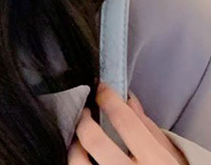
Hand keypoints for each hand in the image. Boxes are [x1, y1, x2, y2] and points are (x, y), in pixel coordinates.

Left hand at [68, 82, 188, 164]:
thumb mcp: (170, 156)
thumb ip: (148, 128)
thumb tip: (128, 98)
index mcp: (157, 162)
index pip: (126, 122)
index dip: (109, 99)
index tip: (101, 88)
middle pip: (95, 141)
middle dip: (84, 121)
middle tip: (84, 112)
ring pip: (79, 164)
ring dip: (75, 148)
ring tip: (79, 141)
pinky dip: (78, 163)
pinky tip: (83, 158)